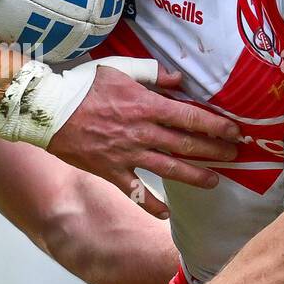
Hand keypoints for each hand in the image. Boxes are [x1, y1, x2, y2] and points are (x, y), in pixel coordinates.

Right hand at [47, 65, 240, 216]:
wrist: (48, 111)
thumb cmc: (82, 86)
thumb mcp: (118, 69)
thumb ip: (151, 74)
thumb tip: (178, 79)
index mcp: (145, 105)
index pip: (190, 117)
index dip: (216, 126)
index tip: (234, 131)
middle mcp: (141, 132)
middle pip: (186, 145)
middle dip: (215, 151)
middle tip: (235, 155)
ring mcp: (127, 155)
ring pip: (169, 169)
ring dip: (196, 176)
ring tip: (215, 180)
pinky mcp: (111, 171)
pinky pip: (136, 192)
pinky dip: (151, 204)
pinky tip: (167, 214)